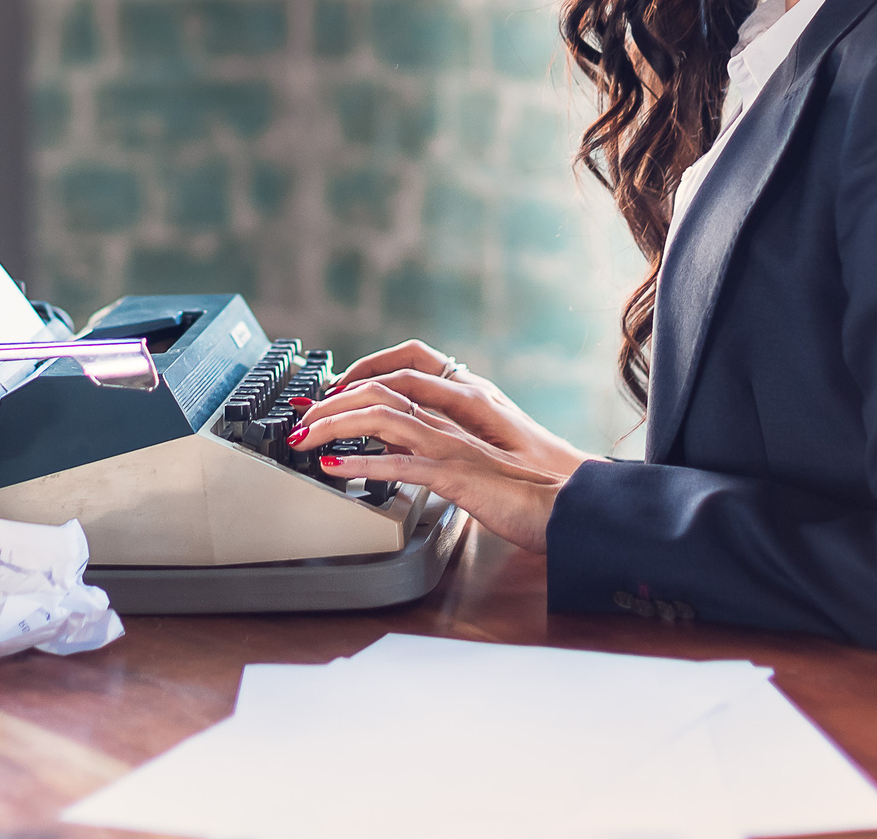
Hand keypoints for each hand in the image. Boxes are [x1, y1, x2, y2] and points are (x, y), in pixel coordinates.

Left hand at [288, 342, 600, 552]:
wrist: (575, 505)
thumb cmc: (536, 485)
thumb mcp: (484, 454)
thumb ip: (445, 443)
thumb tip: (398, 446)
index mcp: (467, 402)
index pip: (403, 370)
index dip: (360, 375)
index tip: (329, 393)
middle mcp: (458, 415)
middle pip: (382, 389)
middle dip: (334, 400)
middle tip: (302, 419)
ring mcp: (456, 445)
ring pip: (384, 417)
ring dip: (335, 425)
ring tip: (304, 439)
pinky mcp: (458, 477)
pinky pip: (401, 465)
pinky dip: (362, 464)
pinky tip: (334, 470)